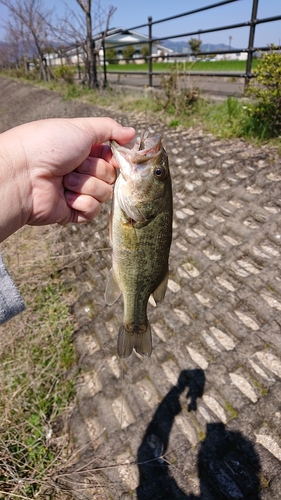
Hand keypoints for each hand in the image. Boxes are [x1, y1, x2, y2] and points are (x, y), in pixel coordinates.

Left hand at [0, 117, 134, 241]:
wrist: (24, 174)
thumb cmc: (48, 146)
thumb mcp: (81, 128)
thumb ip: (110, 128)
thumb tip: (133, 133)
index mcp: (83, 150)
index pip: (113, 157)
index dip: (115, 157)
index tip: (112, 154)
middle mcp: (81, 171)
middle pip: (112, 175)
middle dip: (95, 169)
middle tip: (75, 165)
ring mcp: (77, 192)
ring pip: (105, 193)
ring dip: (86, 185)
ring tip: (65, 181)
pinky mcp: (73, 212)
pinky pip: (94, 210)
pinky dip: (82, 202)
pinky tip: (65, 196)